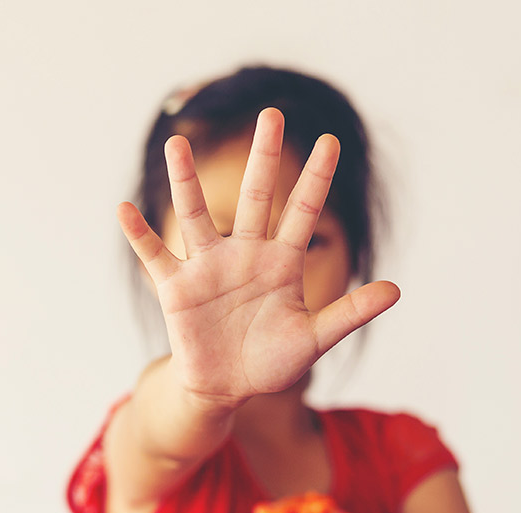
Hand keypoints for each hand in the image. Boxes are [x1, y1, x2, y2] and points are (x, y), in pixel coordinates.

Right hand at [117, 108, 399, 406]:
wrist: (225, 389)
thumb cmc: (269, 362)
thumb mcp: (313, 339)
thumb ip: (349, 313)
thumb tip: (396, 289)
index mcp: (280, 263)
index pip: (302, 212)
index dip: (315, 178)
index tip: (330, 142)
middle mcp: (244, 254)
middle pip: (254, 197)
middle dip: (263, 157)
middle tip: (271, 115)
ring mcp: (208, 267)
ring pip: (195, 215)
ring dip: (185, 180)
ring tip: (177, 143)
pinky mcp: (177, 288)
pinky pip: (154, 255)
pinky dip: (138, 234)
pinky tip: (124, 209)